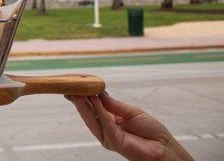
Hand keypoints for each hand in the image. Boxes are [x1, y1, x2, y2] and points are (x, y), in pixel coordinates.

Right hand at [66, 93, 193, 160]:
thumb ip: (113, 104)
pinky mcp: (112, 141)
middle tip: (68, 86)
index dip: (83, 96)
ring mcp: (107, 136)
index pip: (92, 107)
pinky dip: (97, 108)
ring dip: (82, 104)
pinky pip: (103, 121)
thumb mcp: (130, 111)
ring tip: (75, 90)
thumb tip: (97, 91)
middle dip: (77, 99)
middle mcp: (105, 129)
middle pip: (88, 112)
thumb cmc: (150, 130)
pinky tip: (91, 97)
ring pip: (91, 118)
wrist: (163, 147)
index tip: (73, 85)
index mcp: (109, 121)